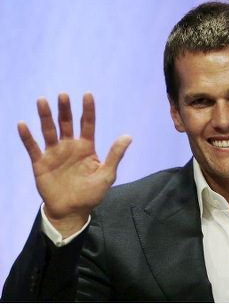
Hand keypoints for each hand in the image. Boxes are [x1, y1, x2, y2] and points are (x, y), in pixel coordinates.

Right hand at [18, 92, 131, 237]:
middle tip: (63, 95)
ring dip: (45, 116)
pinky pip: (33, 147)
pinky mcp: (41, 163)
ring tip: (42, 101)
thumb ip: (115, 155)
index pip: (87, 123)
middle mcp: (69, 146)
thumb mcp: (107, 174)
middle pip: (66, 123)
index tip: (88, 94)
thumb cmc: (91, 193)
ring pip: (49, 131)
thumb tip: (128, 136)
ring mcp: (54, 153)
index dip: (88, 109)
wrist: (72, 211)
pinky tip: (23, 124)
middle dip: (65, 109)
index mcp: (86, 147)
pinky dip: (27, 137)